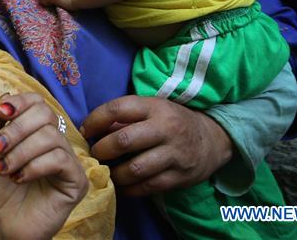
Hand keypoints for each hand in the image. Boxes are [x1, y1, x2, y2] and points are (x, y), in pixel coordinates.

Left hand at [0, 93, 87, 239]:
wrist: (4, 224)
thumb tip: (1, 99)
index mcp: (36, 131)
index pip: (37, 102)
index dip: (20, 102)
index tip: (0, 112)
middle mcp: (56, 141)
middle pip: (45, 113)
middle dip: (16, 128)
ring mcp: (69, 160)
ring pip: (50, 136)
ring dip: (21, 151)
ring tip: (5, 169)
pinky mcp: (77, 180)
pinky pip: (60, 159)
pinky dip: (34, 166)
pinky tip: (20, 178)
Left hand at [81, 95, 232, 196]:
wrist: (213, 140)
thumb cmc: (172, 121)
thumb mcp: (152, 108)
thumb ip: (125, 117)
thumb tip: (93, 129)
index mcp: (155, 107)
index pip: (118, 109)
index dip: (95, 120)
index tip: (84, 130)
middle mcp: (166, 129)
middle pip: (124, 140)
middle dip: (101, 149)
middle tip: (94, 154)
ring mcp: (175, 154)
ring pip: (135, 168)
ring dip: (114, 173)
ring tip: (106, 172)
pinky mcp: (180, 177)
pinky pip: (148, 187)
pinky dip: (130, 189)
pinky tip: (122, 185)